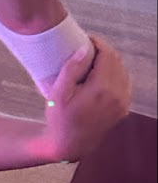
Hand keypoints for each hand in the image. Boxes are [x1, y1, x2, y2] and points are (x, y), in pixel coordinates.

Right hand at [43, 37, 131, 162]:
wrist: (71, 144)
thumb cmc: (60, 118)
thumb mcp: (58, 92)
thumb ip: (72, 69)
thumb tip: (84, 49)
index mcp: (102, 90)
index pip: (108, 56)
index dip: (97, 43)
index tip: (84, 38)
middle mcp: (118, 96)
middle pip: (117, 61)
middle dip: (103, 50)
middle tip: (85, 46)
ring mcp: (122, 103)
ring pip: (122, 71)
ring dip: (109, 61)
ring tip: (91, 59)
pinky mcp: (123, 109)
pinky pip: (124, 83)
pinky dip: (114, 73)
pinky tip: (100, 73)